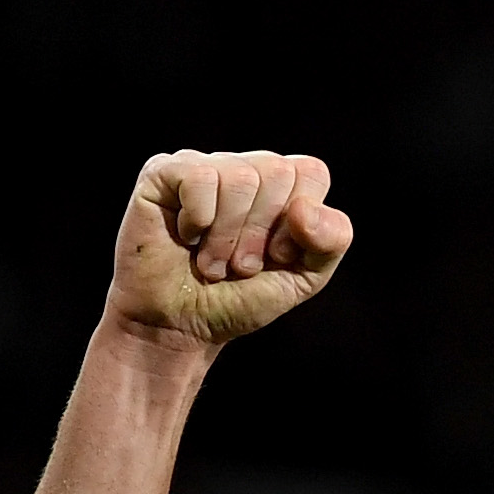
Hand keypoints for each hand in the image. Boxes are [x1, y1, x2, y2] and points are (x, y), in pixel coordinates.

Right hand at [106, 148, 352, 348]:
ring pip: (239, 177)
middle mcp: (242, 167)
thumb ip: (331, 241)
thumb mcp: (304, 278)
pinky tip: (185, 238)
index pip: (311, 173)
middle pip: (277, 172)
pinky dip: (197, 222)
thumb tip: (305, 209)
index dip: (299, 226)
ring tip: (212, 261)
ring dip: (226, 237)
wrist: (181, 326)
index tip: (276, 256)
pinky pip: (199, 179)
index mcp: (280, 185)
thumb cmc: (238, 298)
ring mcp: (202, 166)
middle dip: (260, 234)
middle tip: (239, 264)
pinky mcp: (162, 173)